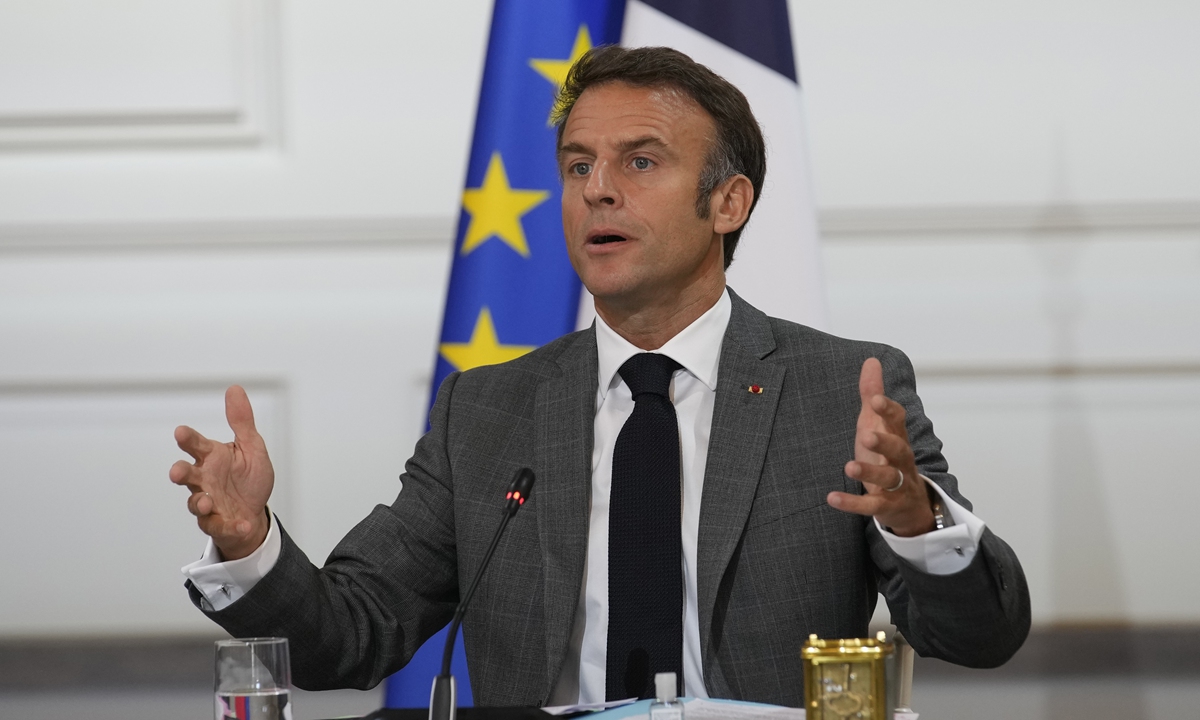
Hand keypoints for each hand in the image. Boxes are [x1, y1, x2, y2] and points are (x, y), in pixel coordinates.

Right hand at [170, 385, 273, 559]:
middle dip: (180, 473)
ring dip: (200, 502)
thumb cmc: (248, 478)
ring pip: (195, 503)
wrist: (255, 513)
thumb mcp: (252, 447)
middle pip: (186, 475)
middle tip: (177, 472)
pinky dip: (229, 525)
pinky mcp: (216, 523)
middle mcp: (205, 480)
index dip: (188, 439)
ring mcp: (208, 502)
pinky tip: (242, 523)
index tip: (180, 432)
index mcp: (213, 458)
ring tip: (207, 502)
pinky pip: (217, 526)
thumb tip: (234, 389)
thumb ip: (242, 421)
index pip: (196, 445)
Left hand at [827, 358, 933, 536]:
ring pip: (888, 477)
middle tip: (866, 434)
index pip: (899, 421)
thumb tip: (871, 361)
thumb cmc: (887, 456)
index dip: (889, 410)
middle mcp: (901, 460)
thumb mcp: (877, 424)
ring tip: (848, 466)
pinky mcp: (886, 506)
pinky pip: (871, 505)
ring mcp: (897, 485)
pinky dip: (853, 503)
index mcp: (897, 437)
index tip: (875, 399)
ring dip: (869, 471)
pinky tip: (832, 497)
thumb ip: (873, 395)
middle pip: (899, 449)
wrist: (910, 505)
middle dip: (885, 441)